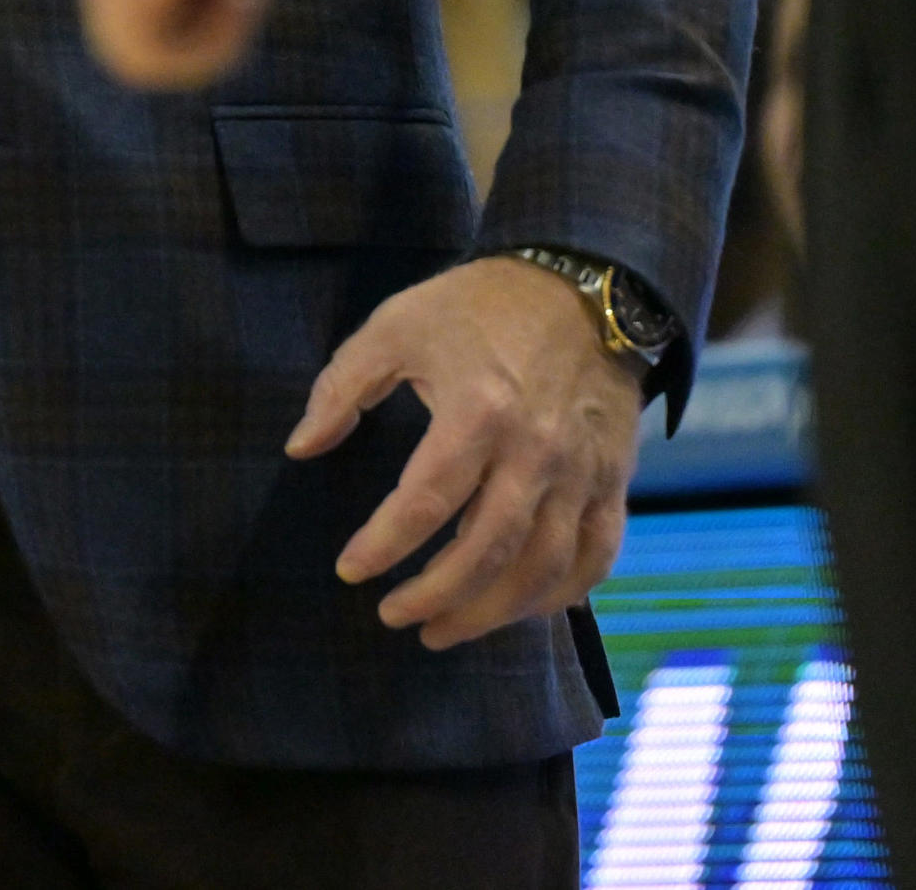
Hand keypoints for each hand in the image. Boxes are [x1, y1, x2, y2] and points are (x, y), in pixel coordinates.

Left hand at [299, 255, 641, 650]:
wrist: (583, 285)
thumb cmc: (478, 306)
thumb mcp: (396, 325)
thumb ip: (343, 388)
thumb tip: (301, 448)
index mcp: (478, 411)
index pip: (427, 500)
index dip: (384, 544)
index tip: (350, 569)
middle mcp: (535, 452)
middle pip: (487, 549)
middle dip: (435, 595)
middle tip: (393, 616)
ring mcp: (581, 472)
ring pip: (542, 567)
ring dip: (492, 612)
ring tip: (444, 630)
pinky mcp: (613, 481)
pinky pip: (596, 555)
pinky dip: (562, 595)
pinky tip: (524, 611)